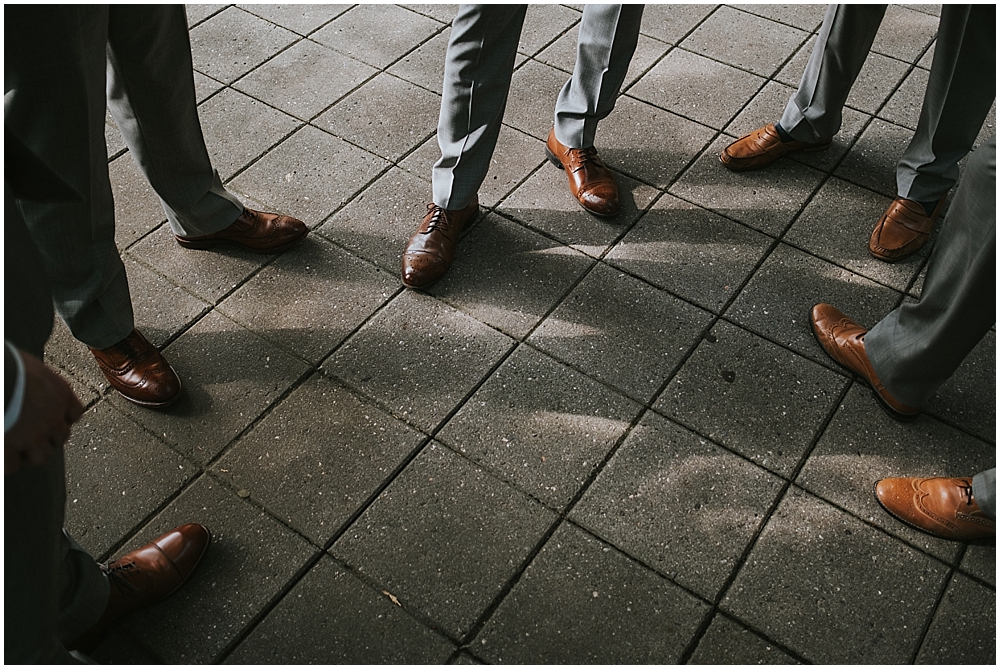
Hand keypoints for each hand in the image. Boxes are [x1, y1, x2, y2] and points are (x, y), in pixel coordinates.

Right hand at [5, 350, 83, 474]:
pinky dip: (6, 462)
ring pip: (41, 455)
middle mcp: (52, 417)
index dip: (63, 418)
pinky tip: (2, 456)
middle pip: (60, 436)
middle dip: (48, 437)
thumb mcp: (25, 364)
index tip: (55, 419)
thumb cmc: (4, 365)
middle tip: (33, 435)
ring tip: (16, 448)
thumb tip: (28, 381)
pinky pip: (12, 464)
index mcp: (59, 393)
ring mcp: (32, 436)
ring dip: (30, 453)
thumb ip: (34, 379)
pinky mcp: (9, 449)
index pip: (74, 412)